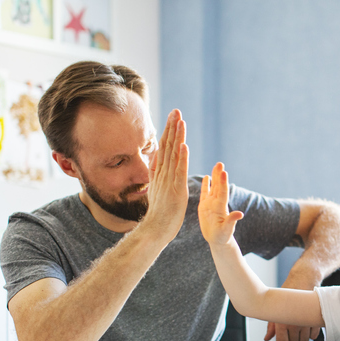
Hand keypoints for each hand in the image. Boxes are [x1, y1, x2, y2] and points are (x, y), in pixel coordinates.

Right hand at [143, 109, 188, 241]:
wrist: (156, 229)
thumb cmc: (159, 213)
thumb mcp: (158, 190)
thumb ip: (157, 175)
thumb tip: (156, 162)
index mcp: (160, 174)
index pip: (164, 148)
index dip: (169, 132)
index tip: (173, 117)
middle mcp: (163, 174)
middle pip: (168, 147)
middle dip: (172, 128)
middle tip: (176, 111)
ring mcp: (169, 181)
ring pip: (174, 155)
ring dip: (177, 137)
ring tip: (180, 121)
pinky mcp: (177, 190)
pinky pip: (179, 171)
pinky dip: (182, 157)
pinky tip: (183, 145)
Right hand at [199, 162, 243, 245]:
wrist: (218, 240)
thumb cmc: (223, 236)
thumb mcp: (227, 230)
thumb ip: (231, 221)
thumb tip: (240, 214)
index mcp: (221, 207)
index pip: (223, 192)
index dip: (223, 182)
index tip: (224, 172)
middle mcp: (217, 203)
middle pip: (218, 186)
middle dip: (219, 175)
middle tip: (220, 163)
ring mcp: (210, 204)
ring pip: (212, 187)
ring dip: (214, 176)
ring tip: (216, 165)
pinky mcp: (204, 206)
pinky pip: (205, 193)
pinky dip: (206, 185)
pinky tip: (207, 176)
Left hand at [263, 270, 321, 340]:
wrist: (304, 279)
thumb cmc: (288, 292)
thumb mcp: (276, 306)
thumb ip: (272, 325)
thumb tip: (267, 338)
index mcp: (282, 322)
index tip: (284, 339)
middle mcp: (294, 324)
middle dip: (292, 340)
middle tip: (291, 331)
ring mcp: (306, 323)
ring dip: (302, 337)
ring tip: (299, 327)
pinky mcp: (316, 320)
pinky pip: (314, 336)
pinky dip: (311, 333)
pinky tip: (307, 324)